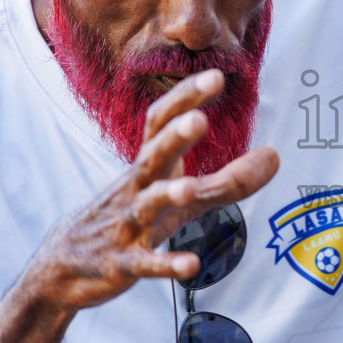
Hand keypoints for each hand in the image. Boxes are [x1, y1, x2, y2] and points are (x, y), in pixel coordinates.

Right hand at [24, 69, 279, 310]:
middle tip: (199, 119)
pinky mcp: (123, 263)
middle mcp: (136, 189)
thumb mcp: (181, 199)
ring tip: (189, 188)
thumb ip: (229, 180)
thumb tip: (276, 155)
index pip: (160, 123)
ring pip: (145, 206)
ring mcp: (126, 225)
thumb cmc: (133, 220)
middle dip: (173, 138)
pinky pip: (145, 263)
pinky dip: (166, 264)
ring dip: (167, 195)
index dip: (184, 99)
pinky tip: (191, 265)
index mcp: (148, 167)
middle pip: (152, 156)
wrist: (66, 266)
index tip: (215, 76)